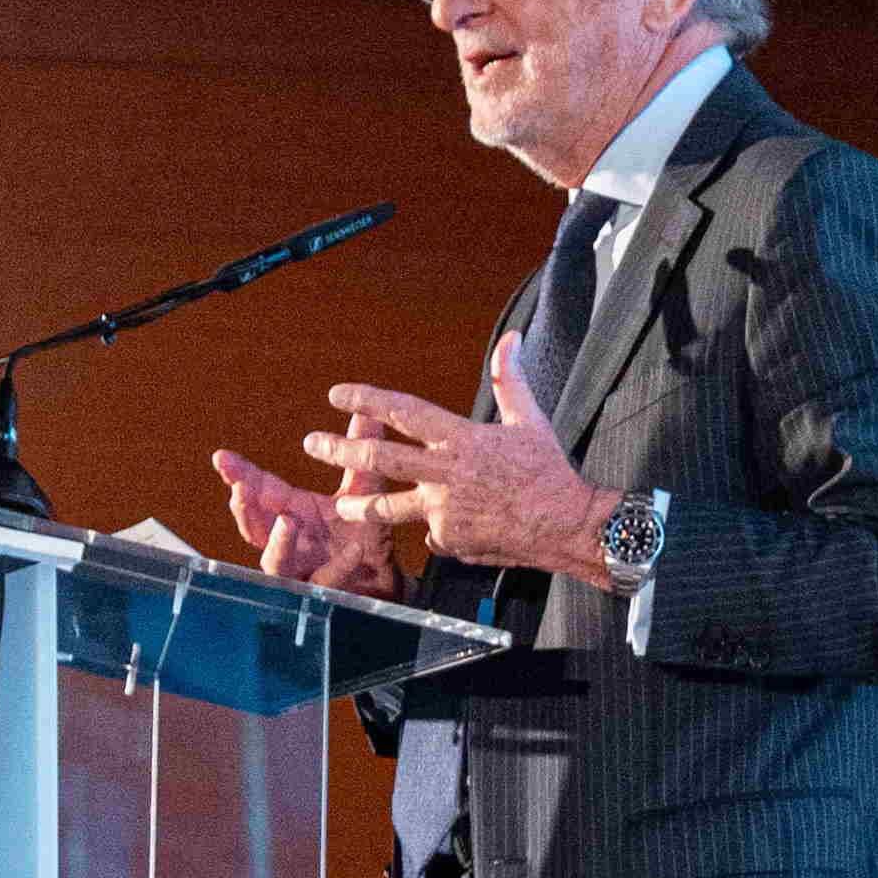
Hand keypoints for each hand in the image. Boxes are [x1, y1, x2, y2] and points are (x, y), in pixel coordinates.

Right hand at [208, 438, 403, 593]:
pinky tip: (352, 551)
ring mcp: (301, 570)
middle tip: (240, 489)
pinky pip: (324, 581)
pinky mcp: (322, 593)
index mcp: (292, 511)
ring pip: (275, 560)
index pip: (259, 490)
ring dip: (279, 541)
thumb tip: (367, 408)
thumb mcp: (362, 490)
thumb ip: (359, 455)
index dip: (238, 474)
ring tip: (287, 521)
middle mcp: (289, 540)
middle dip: (244, 507)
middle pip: (255, 526)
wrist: (384, 580)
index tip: (221, 457)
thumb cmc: (362, 535)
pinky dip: (336, 566)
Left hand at [322, 342, 616, 587]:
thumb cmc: (549, 470)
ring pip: (389, 506)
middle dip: (341, 449)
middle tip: (312, 443)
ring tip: (339, 503)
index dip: (367, 400)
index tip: (338, 394)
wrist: (566, 523)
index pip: (404, 412)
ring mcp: (444, 509)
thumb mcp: (529, 419)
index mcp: (462, 438)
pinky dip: (433, 528)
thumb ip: (509, 379)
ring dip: (359, 503)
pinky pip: (431, 533)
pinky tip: (444, 529)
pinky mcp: (450, 539)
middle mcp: (446, 473)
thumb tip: (511, 338)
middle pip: (381, 458)